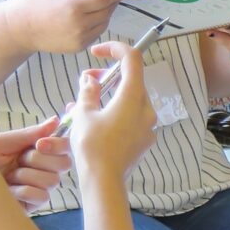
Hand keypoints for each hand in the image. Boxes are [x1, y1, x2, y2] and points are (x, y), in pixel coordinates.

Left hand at [0, 115, 70, 210]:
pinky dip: (24, 191)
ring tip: (8, 177)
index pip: (63, 148)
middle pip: (64, 164)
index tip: (39, 144)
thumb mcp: (3, 141)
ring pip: (52, 180)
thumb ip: (31, 133)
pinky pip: (41, 196)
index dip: (58, 145)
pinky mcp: (31, 205)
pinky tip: (9, 190)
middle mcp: (39, 169)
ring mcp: (36, 188)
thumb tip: (56, 120)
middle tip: (19, 160)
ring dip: (27, 175)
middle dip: (40, 160)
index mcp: (34, 151)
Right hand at [2, 0, 134, 54]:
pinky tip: (84, 17)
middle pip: (108, 10)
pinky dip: (97, 23)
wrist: (18, 29)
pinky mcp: (79, 47)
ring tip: (91, 4)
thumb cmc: (34, 2)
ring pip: (105, 22)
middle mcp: (80, 25)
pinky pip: (97, 32)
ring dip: (104, 12)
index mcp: (74, 7)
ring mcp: (80, 39)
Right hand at [69, 41, 156, 180]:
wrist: (104, 181)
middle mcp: (146, 109)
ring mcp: (148, 126)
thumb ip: (88, 91)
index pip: (132, 58)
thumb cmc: (93, 146)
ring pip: (128, 101)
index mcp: (133, 97)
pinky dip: (114, 113)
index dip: (115, 49)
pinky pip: (130, 118)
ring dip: (108, 97)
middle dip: (107, 78)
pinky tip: (94, 122)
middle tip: (86, 82)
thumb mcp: (83, 113)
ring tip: (82, 106)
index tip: (98, 52)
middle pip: (130, 81)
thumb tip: (90, 79)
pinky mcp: (144, 140)